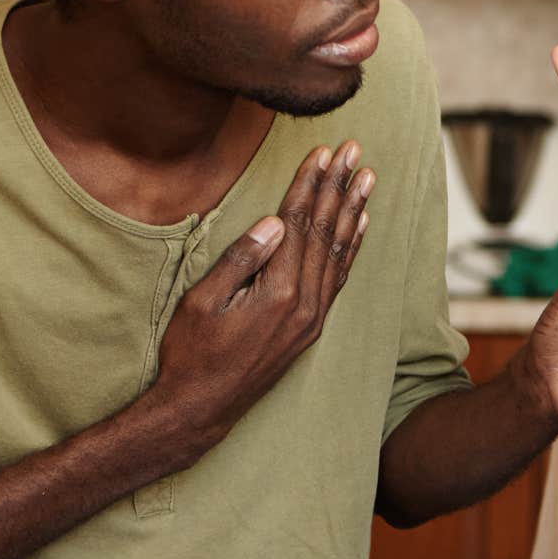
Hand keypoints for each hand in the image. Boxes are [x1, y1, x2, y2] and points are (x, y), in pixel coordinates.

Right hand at [143, 142, 373, 456]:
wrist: (201, 409)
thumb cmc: (191, 353)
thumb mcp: (203, 302)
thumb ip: (241, 259)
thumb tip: (274, 221)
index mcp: (279, 292)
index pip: (298, 224)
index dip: (310, 185)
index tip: (323, 152)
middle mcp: (306, 303)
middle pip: (325, 231)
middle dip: (338, 186)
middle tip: (354, 150)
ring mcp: (313, 316)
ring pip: (339, 251)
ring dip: (352, 209)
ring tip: (366, 176)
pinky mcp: (312, 326)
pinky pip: (339, 277)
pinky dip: (352, 246)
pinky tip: (360, 223)